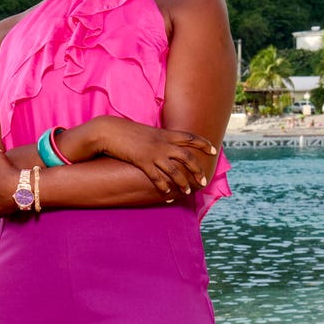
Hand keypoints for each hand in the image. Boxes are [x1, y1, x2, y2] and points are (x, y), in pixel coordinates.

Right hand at [69, 116, 215, 195]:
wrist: (109, 130)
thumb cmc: (127, 131)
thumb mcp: (147, 132)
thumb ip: (159, 138)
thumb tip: (167, 145)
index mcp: (165, 134)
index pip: (190, 137)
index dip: (204, 144)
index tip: (214, 150)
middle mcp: (163, 143)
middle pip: (187, 158)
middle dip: (197, 170)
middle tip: (203, 181)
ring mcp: (153, 153)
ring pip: (175, 171)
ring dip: (182, 183)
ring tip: (187, 192)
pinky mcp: (143, 162)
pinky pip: (157, 177)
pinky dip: (163, 186)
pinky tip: (167, 193)